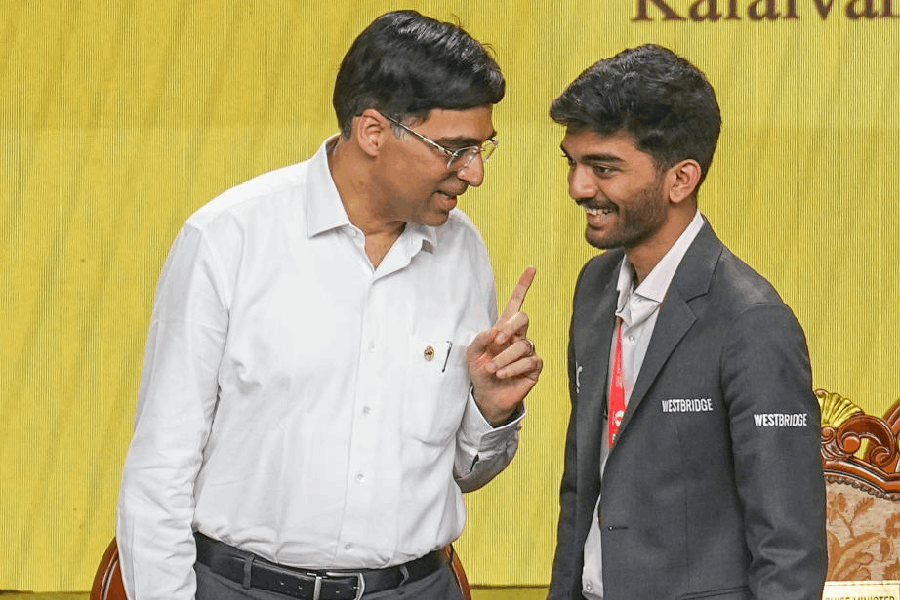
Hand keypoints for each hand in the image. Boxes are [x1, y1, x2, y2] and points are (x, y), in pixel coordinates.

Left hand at [467, 266, 542, 424]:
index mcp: (503, 329)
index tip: (531, 268)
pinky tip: (503, 374)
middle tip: (496, 340)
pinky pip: (529, 360)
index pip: (516, 303)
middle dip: (510, 327)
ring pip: (523, 344)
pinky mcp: (534, 367)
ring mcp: (527, 351)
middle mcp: (518, 337)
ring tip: (493, 369)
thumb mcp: (472, 353)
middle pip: (523, 318)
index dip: (524, 285)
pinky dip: (513, 367)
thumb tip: (494, 330)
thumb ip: (480, 339)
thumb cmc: (479, 371)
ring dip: (504, 358)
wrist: (486, 395)